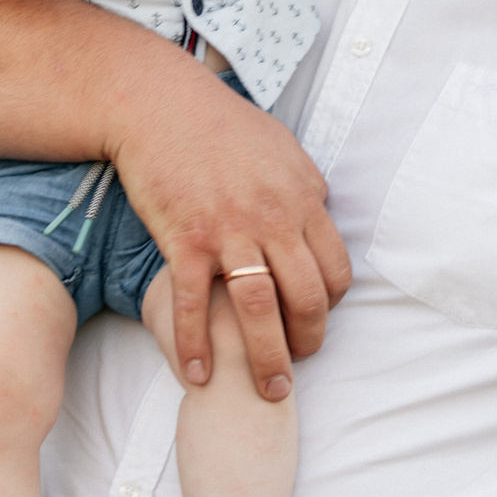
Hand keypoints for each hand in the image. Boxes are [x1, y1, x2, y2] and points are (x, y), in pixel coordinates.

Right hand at [111, 67, 352, 402]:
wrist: (160, 105)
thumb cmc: (220, 123)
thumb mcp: (282, 147)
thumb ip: (305, 186)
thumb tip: (321, 211)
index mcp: (302, 198)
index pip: (335, 270)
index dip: (330, 307)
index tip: (314, 322)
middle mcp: (272, 218)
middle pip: (306, 298)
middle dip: (308, 344)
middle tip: (297, 370)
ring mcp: (228, 231)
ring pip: (260, 310)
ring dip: (267, 360)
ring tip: (269, 391)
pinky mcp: (184, 240)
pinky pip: (193, 305)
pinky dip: (196, 345)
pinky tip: (199, 373)